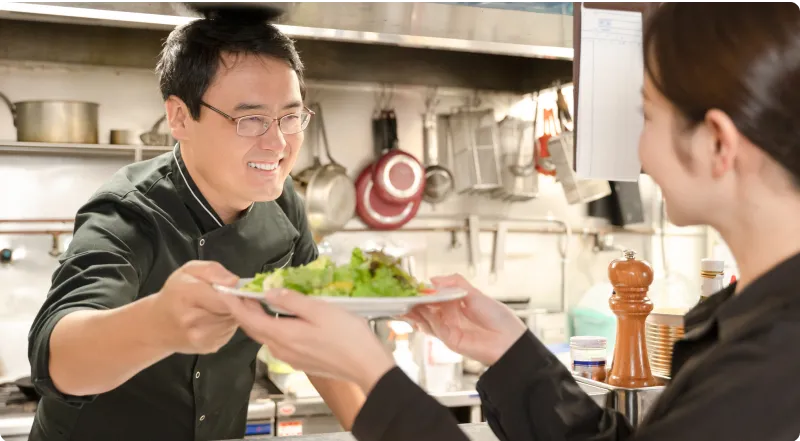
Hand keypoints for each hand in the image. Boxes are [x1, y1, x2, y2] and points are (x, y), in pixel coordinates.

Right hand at [151, 261, 239, 353]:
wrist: (157, 326)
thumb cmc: (174, 294)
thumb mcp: (188, 271)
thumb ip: (212, 270)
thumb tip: (234, 281)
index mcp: (185, 295)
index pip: (223, 296)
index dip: (233, 291)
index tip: (233, 288)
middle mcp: (191, 319)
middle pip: (230, 309)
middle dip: (233, 301)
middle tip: (221, 296)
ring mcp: (200, 337)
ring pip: (232, 320)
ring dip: (230, 313)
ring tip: (214, 308)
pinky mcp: (208, 347)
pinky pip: (229, 332)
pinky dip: (226, 324)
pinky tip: (213, 320)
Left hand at [222, 290, 395, 393]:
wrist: (366, 365)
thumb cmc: (347, 335)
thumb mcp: (320, 310)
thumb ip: (293, 300)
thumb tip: (270, 292)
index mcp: (284, 335)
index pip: (248, 319)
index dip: (234, 303)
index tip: (224, 289)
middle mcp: (282, 349)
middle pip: (253, 328)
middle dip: (243, 310)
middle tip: (240, 291)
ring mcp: (291, 357)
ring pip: (265, 335)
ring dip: (257, 318)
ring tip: (258, 300)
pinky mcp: (300, 361)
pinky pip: (278, 342)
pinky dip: (271, 327)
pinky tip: (280, 317)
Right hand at [405, 274, 526, 365]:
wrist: (511, 340)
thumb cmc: (499, 318)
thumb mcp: (476, 293)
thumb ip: (456, 282)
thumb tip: (434, 278)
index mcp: (456, 305)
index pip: (433, 297)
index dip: (422, 293)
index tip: (412, 287)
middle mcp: (450, 317)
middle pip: (426, 310)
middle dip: (414, 303)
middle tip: (403, 295)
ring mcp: (449, 329)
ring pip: (426, 319)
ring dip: (415, 312)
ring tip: (406, 303)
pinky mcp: (450, 340)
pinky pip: (434, 328)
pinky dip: (426, 319)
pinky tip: (421, 311)